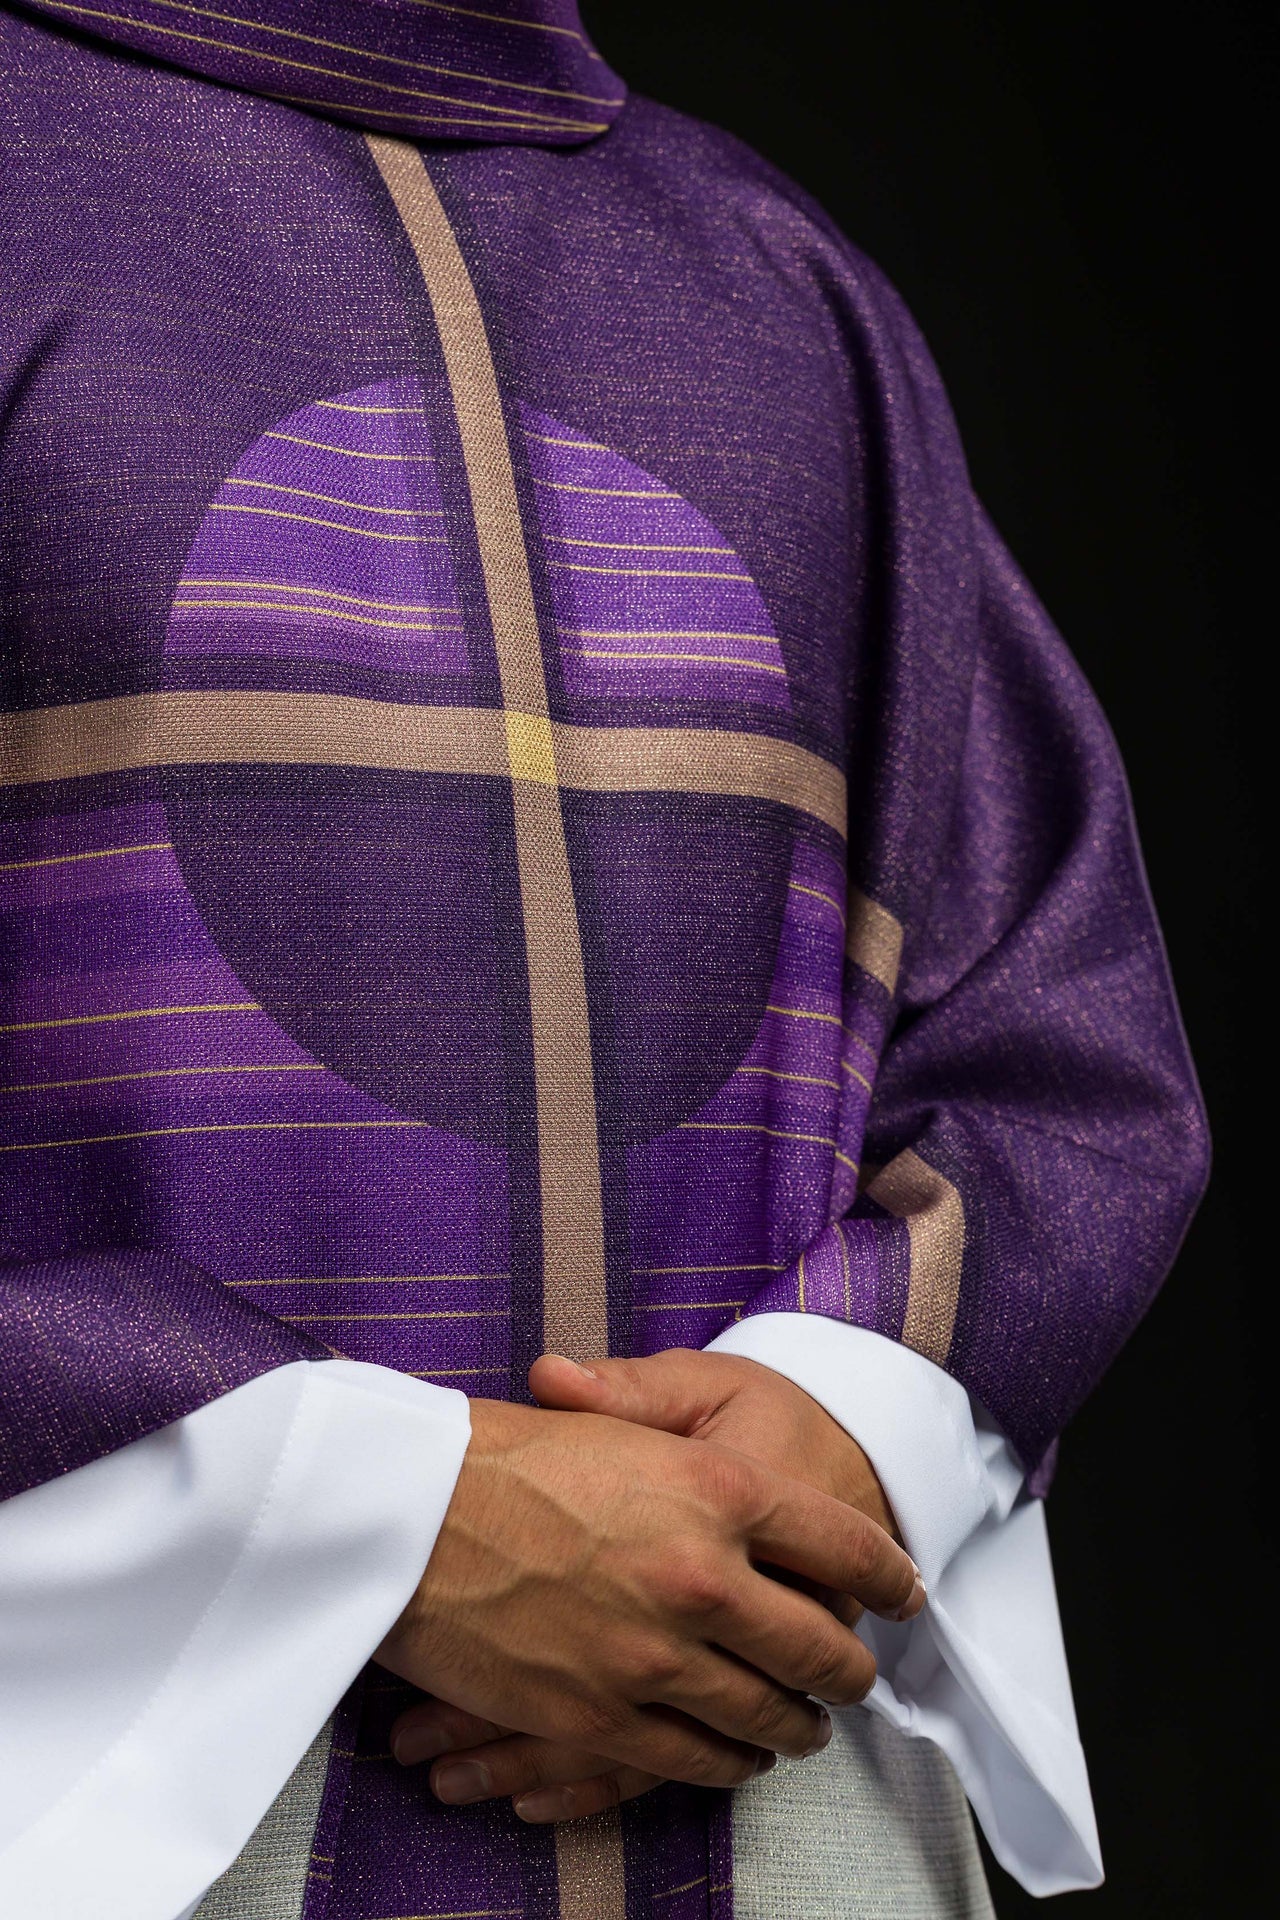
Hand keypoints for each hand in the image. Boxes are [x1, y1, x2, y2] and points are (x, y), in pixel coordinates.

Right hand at [378, 1391, 922, 1806]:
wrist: (405, 1510)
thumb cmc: (506, 1449)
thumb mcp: (617, 1413)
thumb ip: (696, 1443)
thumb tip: (743, 1468)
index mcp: (719, 1489)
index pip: (842, 1541)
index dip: (887, 1572)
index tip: (904, 1590)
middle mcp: (703, 1576)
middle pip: (819, 1645)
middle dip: (850, 1667)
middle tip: (859, 1674)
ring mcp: (655, 1656)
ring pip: (765, 1715)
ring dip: (799, 1727)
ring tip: (809, 1727)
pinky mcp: (601, 1715)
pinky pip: (696, 1758)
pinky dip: (732, 1763)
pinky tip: (740, 1757)